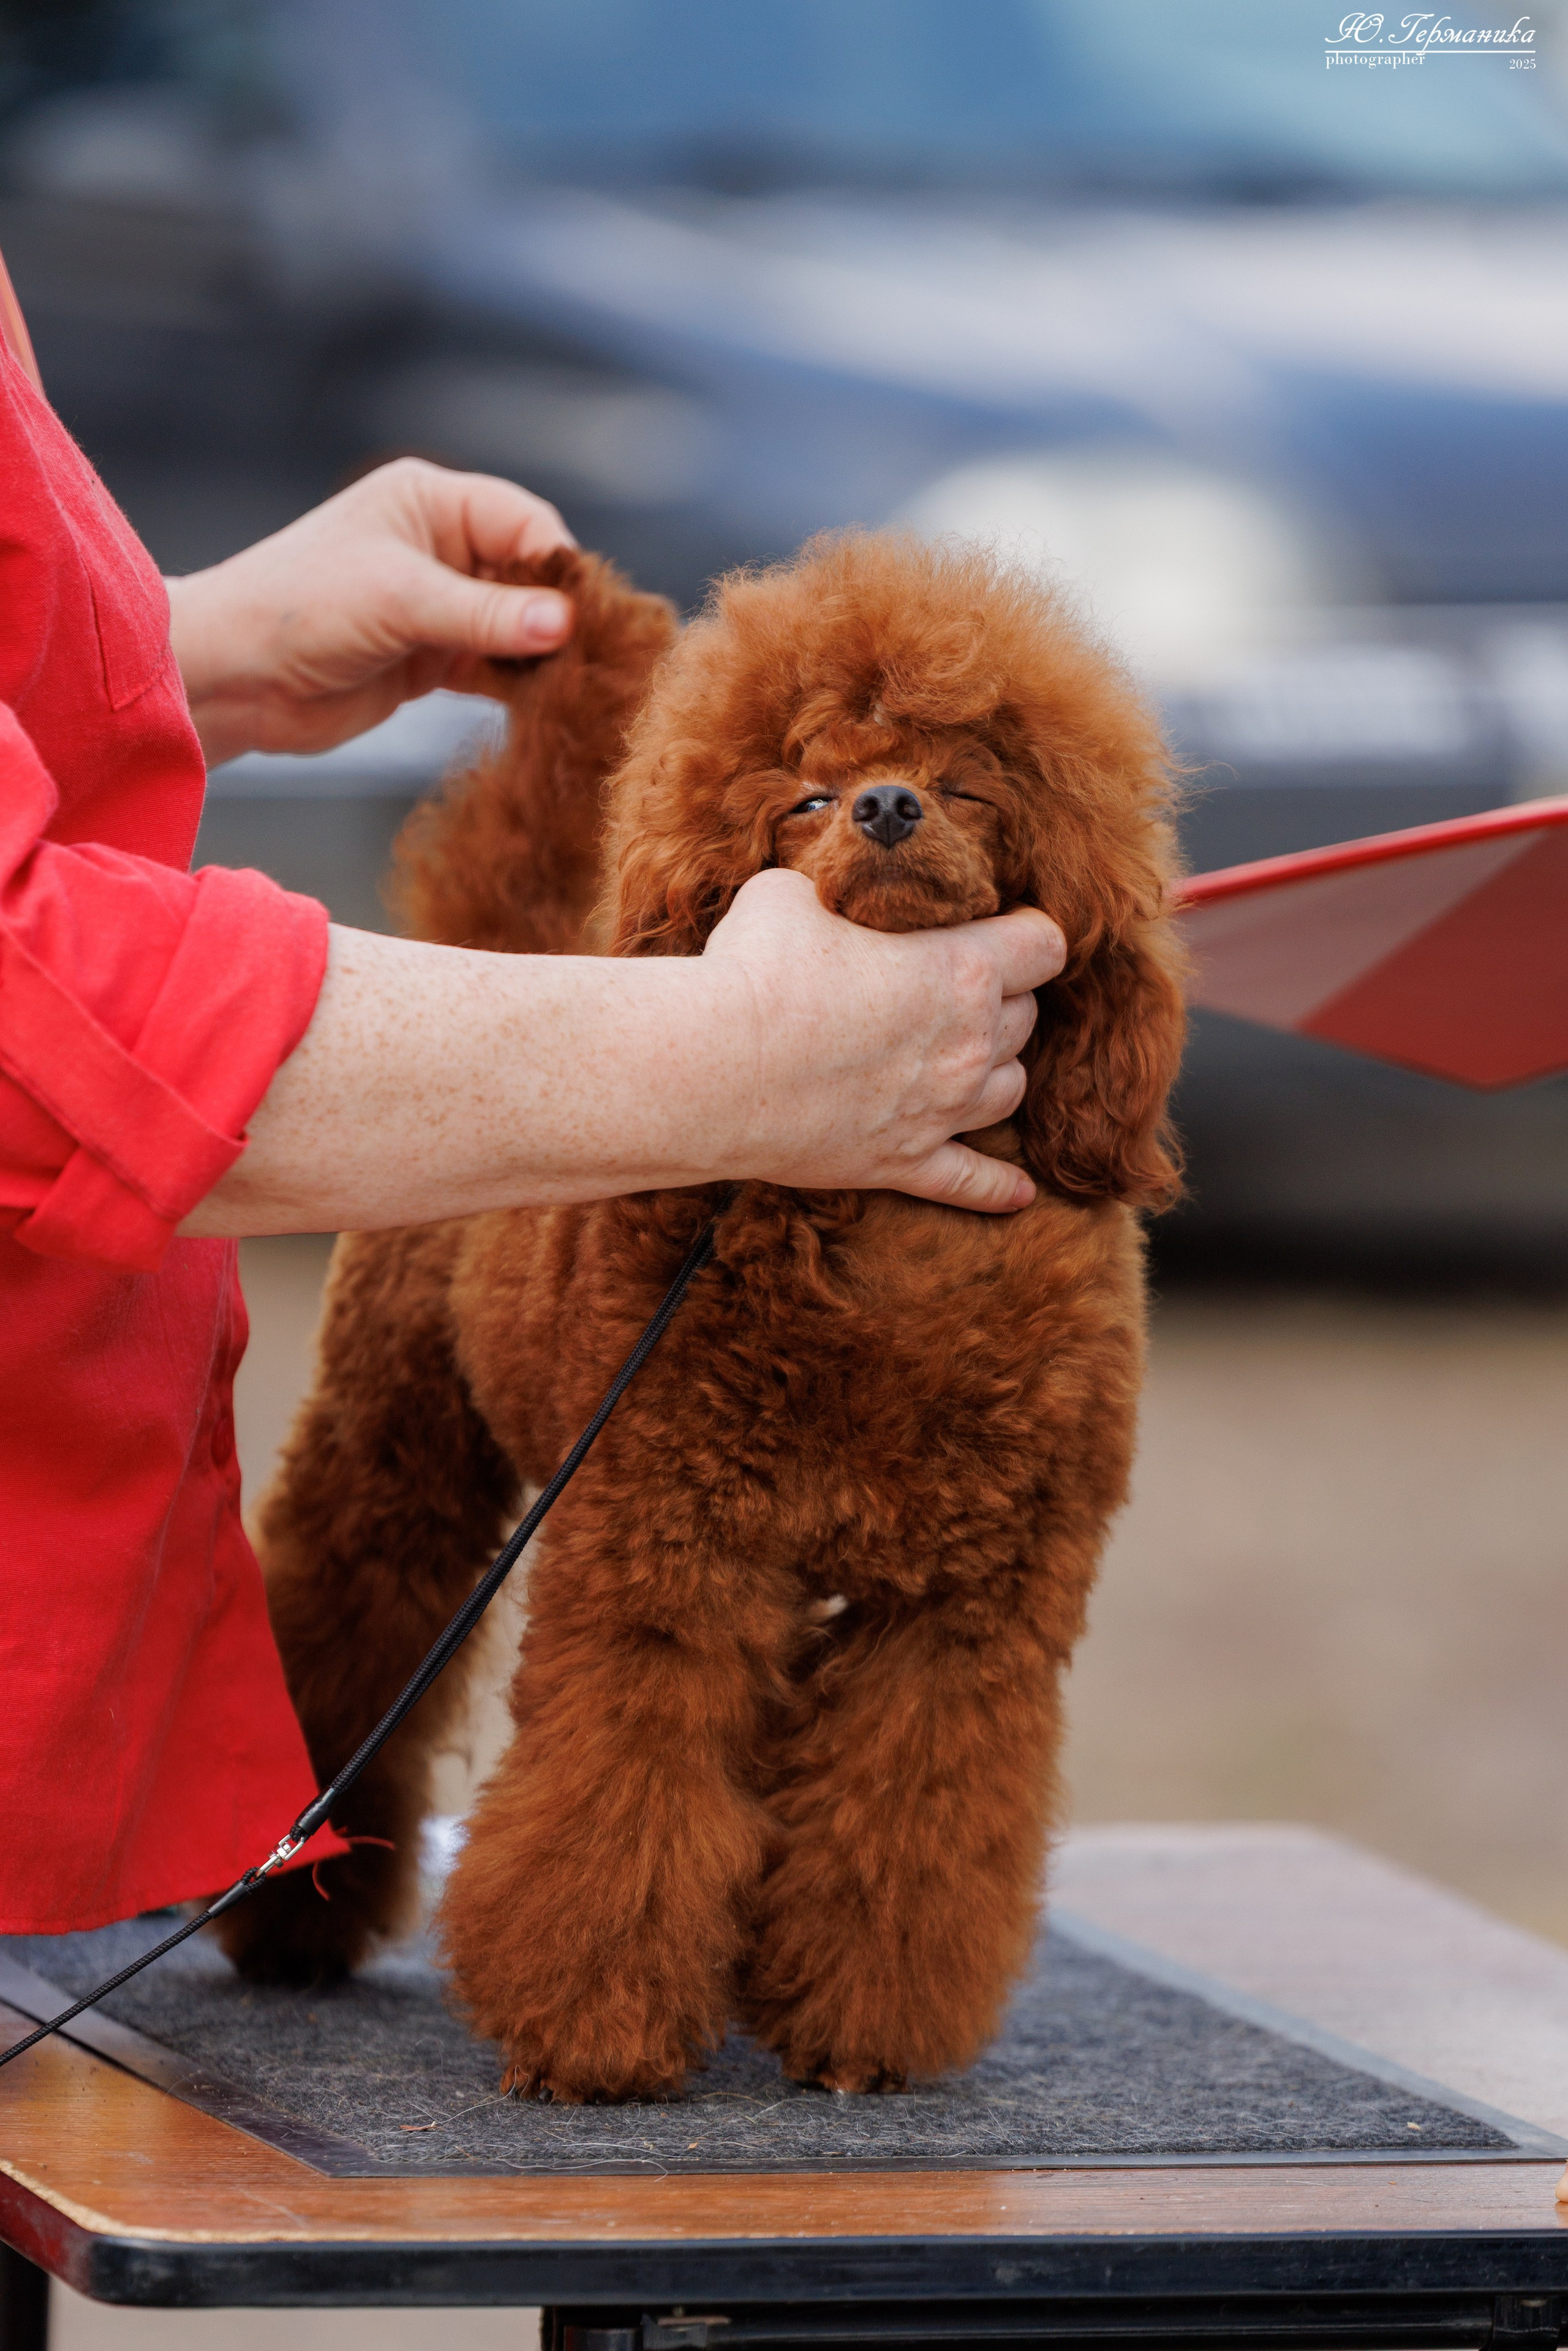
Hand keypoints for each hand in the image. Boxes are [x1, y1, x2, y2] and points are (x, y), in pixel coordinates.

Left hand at [164, 458, 575, 764]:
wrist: (234, 678)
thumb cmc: (297, 610)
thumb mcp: (398, 601)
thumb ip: (483, 614)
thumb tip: (565, 623)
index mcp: (431, 502)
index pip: (525, 523)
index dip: (560, 568)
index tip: (585, 618)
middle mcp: (440, 546)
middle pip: (530, 576)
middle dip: (559, 616)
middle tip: (593, 659)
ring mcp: (438, 605)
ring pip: (517, 627)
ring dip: (543, 657)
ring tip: (576, 689)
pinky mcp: (432, 659)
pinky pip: (496, 668)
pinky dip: (519, 687)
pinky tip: (545, 708)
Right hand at [703, 870, 1065, 1212]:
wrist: (712, 1067)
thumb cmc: (756, 969)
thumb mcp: (793, 896)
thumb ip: (837, 896)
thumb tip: (829, 897)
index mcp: (961, 967)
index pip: (1043, 943)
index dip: (1025, 929)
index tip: (995, 923)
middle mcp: (969, 1043)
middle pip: (1025, 1017)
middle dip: (999, 997)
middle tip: (951, 985)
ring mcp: (941, 1110)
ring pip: (1010, 1090)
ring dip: (996, 1069)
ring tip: (967, 1057)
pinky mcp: (902, 1162)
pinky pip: (969, 1181)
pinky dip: (998, 1187)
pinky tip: (1020, 1196)